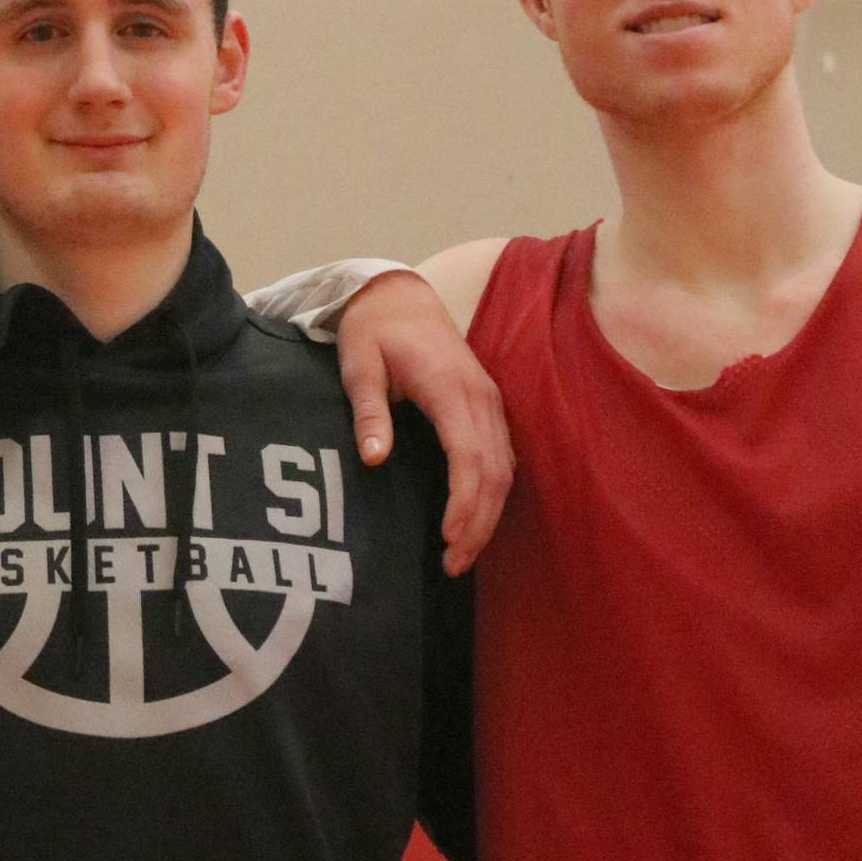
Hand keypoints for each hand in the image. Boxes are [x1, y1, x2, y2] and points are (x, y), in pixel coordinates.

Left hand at [335, 269, 513, 572]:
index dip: (464, 499)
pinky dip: (493, 494)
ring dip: (488, 515)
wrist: (398, 297)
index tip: (448, 536)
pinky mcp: (489, 407)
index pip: (468, 452)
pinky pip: (502, 457)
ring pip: (504, 468)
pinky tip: (475, 522)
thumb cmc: (372, 331)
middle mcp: (480, 395)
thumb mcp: (357, 364)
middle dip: (478, 522)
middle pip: (494, 470)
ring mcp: (490, 401)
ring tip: (461, 555)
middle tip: (452, 564)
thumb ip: (368, 411)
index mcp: (449, 385)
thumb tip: (375, 459)